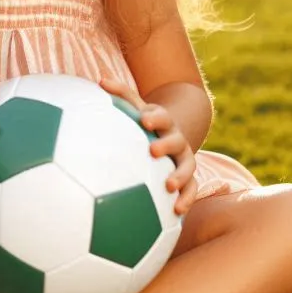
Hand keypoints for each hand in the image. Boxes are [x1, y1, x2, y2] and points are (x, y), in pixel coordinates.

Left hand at [99, 77, 197, 214]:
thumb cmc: (143, 121)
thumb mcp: (134, 106)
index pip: (160, 116)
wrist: (170, 135)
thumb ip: (119, 94)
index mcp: (162, 121)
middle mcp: (176, 139)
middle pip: (176, 140)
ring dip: (180, 176)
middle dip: (166, 145)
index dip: (154, 117)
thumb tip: (100, 80)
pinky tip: (177, 212)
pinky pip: (191, 189)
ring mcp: (183, 159)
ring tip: (169, 186)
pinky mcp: (187, 178)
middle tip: (153, 150)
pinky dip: (186, 199)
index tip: (145, 120)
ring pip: (188, 167)